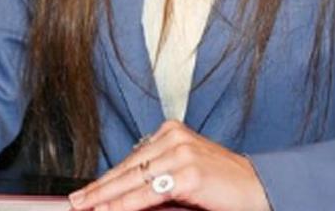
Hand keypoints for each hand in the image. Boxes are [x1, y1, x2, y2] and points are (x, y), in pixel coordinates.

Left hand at [68, 120, 269, 210]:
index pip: (131, 159)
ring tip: (86, 208)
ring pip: (133, 181)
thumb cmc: (223, 184)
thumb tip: (124, 191)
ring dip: (105, 198)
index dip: (106, 179)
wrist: (259, 188)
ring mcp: (181, 154)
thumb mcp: (185, 173)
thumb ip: (157, 176)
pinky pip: (148, 194)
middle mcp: (174, 138)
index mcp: (172, 132)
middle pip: (127, 169)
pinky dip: (125, 205)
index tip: (86, 192)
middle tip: (76, 202)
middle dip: (99, 189)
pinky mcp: (188, 174)